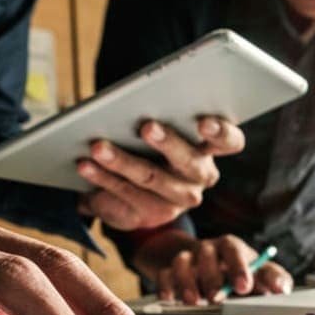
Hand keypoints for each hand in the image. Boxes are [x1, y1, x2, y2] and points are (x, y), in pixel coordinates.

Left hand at [76, 116, 244, 229]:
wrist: (130, 191)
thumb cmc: (146, 143)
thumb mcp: (156, 128)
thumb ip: (158, 114)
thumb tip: (133, 100)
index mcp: (210, 149)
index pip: (230, 141)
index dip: (221, 132)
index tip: (203, 121)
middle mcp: (200, 177)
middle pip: (189, 162)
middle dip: (168, 143)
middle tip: (147, 126)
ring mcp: (177, 200)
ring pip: (152, 179)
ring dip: (123, 161)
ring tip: (98, 146)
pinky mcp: (150, 215)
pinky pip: (126, 194)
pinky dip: (102, 177)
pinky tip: (85, 165)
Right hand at [138, 233, 291, 304]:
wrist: (207, 263)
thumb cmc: (237, 270)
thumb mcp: (259, 272)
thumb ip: (274, 279)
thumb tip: (283, 288)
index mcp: (231, 247)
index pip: (234, 250)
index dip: (238, 267)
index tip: (243, 286)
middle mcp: (208, 249)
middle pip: (206, 255)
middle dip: (211, 277)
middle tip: (217, 297)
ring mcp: (188, 259)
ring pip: (182, 262)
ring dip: (187, 282)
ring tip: (193, 300)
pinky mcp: (170, 270)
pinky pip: (164, 274)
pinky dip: (166, 286)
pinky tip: (170, 298)